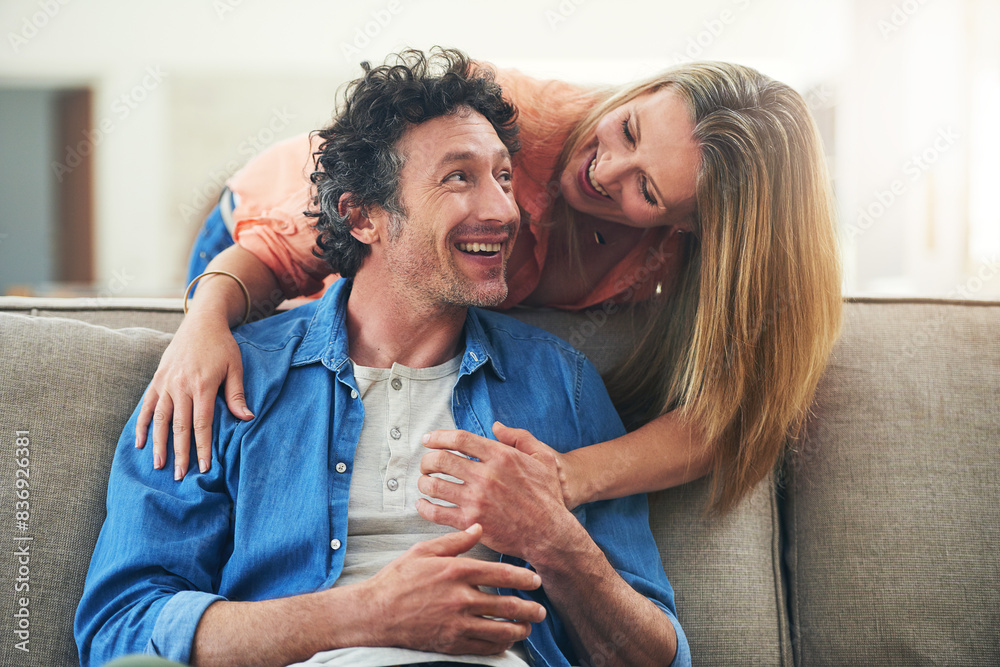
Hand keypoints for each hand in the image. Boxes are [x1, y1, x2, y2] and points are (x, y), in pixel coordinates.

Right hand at [134, 310, 252, 478]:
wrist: (201, 322)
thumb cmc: (222, 346)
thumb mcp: (235, 367)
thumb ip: (236, 394)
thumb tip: (247, 418)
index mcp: (201, 386)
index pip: (201, 425)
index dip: (202, 448)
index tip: (203, 468)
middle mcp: (180, 387)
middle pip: (179, 427)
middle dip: (180, 453)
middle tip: (179, 476)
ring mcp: (165, 384)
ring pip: (158, 419)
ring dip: (157, 444)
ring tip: (158, 465)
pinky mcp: (156, 380)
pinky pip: (146, 406)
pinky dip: (141, 425)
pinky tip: (138, 442)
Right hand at [361, 524, 545, 654]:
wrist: (374, 613)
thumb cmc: (397, 580)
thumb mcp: (423, 551)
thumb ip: (455, 541)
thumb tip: (477, 528)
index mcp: (456, 572)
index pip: (500, 575)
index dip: (523, 578)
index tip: (536, 581)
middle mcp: (460, 598)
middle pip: (506, 605)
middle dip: (530, 608)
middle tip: (541, 609)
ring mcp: (456, 624)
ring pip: (499, 630)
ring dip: (519, 629)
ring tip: (528, 626)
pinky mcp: (450, 643)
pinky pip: (483, 647)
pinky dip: (499, 645)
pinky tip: (506, 641)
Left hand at [417, 422, 576, 562]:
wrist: (549, 532)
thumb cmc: (547, 496)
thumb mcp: (543, 458)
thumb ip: (520, 437)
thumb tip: (497, 427)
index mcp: (500, 456)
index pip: (459, 439)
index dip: (438, 437)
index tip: (428, 440)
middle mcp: (485, 475)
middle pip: (440, 460)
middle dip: (427, 460)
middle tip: (426, 464)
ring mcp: (476, 499)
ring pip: (434, 485)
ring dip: (424, 482)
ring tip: (425, 483)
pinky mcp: (470, 522)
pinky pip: (437, 512)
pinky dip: (425, 507)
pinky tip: (424, 504)